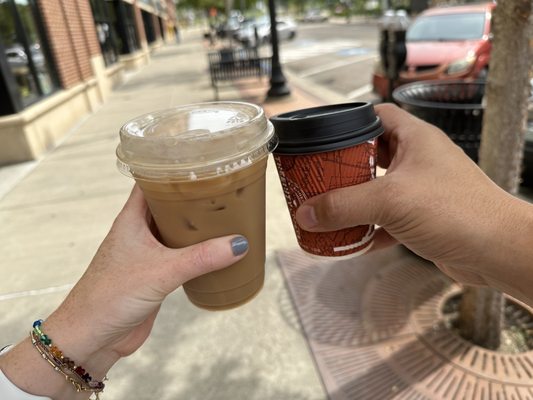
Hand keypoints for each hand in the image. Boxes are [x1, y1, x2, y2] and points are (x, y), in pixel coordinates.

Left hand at [0, 185, 247, 398]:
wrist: (92, 337)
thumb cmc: (111, 297)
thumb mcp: (162, 271)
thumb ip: (202, 258)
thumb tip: (239, 243)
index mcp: (131, 219)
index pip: (152, 182)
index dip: (173, 169)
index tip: (200, 162)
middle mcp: (138, 232)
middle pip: (168, 205)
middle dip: (193, 198)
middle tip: (223, 188)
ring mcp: (146, 254)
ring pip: (175, 231)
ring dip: (196, 226)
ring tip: (225, 215)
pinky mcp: (154, 275)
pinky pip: (180, 256)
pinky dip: (196, 251)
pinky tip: (215, 251)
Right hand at [295, 104, 532, 303]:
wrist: (497, 251)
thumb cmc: (457, 211)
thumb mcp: (390, 201)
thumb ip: (343, 206)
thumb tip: (305, 214)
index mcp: (415, 138)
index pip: (377, 115)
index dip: (350, 121)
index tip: (324, 136)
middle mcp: (418, 160)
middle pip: (371, 155)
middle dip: (344, 168)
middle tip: (319, 178)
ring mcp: (421, 190)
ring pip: (377, 189)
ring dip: (354, 202)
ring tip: (327, 210)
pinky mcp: (422, 218)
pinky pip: (386, 219)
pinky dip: (369, 229)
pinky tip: (352, 241)